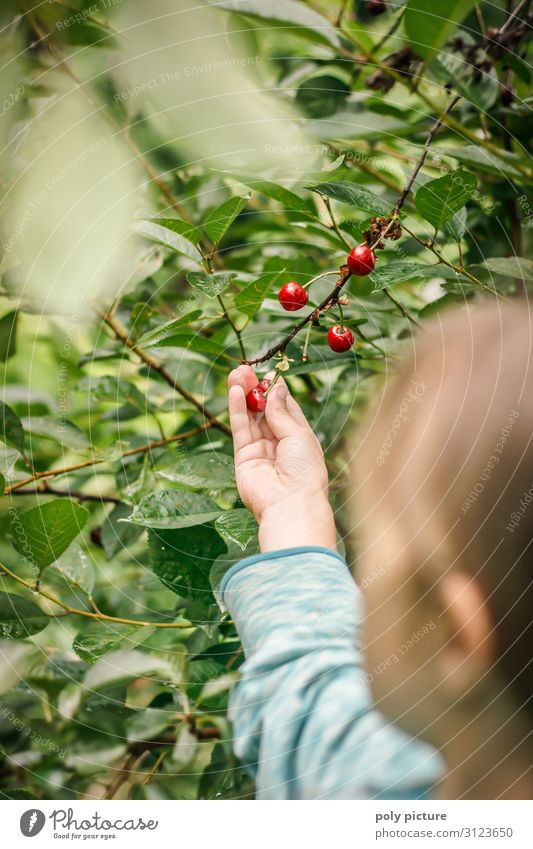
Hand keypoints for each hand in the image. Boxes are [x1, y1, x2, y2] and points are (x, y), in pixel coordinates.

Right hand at [228, 365, 336, 551]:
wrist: (291, 504)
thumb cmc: (305, 470)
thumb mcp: (299, 434)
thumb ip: (282, 411)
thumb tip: (275, 387)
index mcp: (299, 437)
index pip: (286, 407)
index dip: (276, 390)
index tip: (269, 373)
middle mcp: (279, 442)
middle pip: (265, 410)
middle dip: (256, 389)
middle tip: (247, 368)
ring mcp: (261, 449)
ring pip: (250, 417)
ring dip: (243, 394)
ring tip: (236, 372)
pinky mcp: (244, 457)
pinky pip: (239, 428)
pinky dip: (236, 409)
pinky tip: (235, 391)